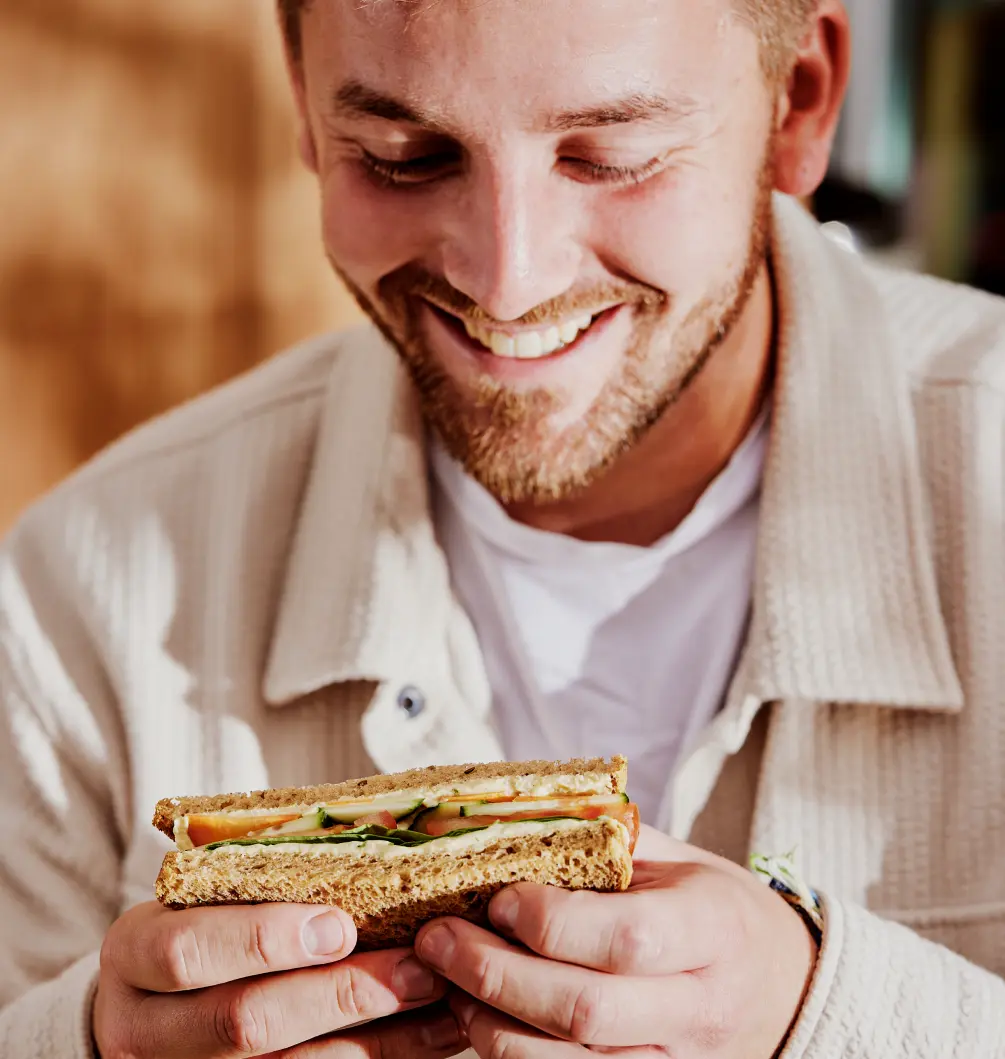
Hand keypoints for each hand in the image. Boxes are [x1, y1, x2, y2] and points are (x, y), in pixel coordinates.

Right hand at [94, 901, 464, 1057]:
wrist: (154, 1002)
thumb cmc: (201, 920)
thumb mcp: (204, 892)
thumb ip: (262, 874)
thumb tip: (372, 839)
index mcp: (134, 954)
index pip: (186, 950)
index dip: (264, 940)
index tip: (341, 925)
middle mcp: (145, 1028)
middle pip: (243, 1022)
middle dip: (339, 995)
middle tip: (416, 967)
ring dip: (373, 1037)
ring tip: (436, 998)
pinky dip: (377, 1058)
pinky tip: (428, 1035)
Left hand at [414, 826, 816, 1057]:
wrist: (782, 985)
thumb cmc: (717, 909)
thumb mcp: (679, 858)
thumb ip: (608, 840)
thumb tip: (515, 817)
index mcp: (711, 929)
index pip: (626, 939)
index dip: (549, 922)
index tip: (499, 899)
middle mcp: (698, 1007)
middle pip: (585, 1011)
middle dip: (496, 976)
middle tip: (439, 939)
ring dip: (491, 1025)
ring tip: (448, 981)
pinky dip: (515, 1057)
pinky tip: (480, 1019)